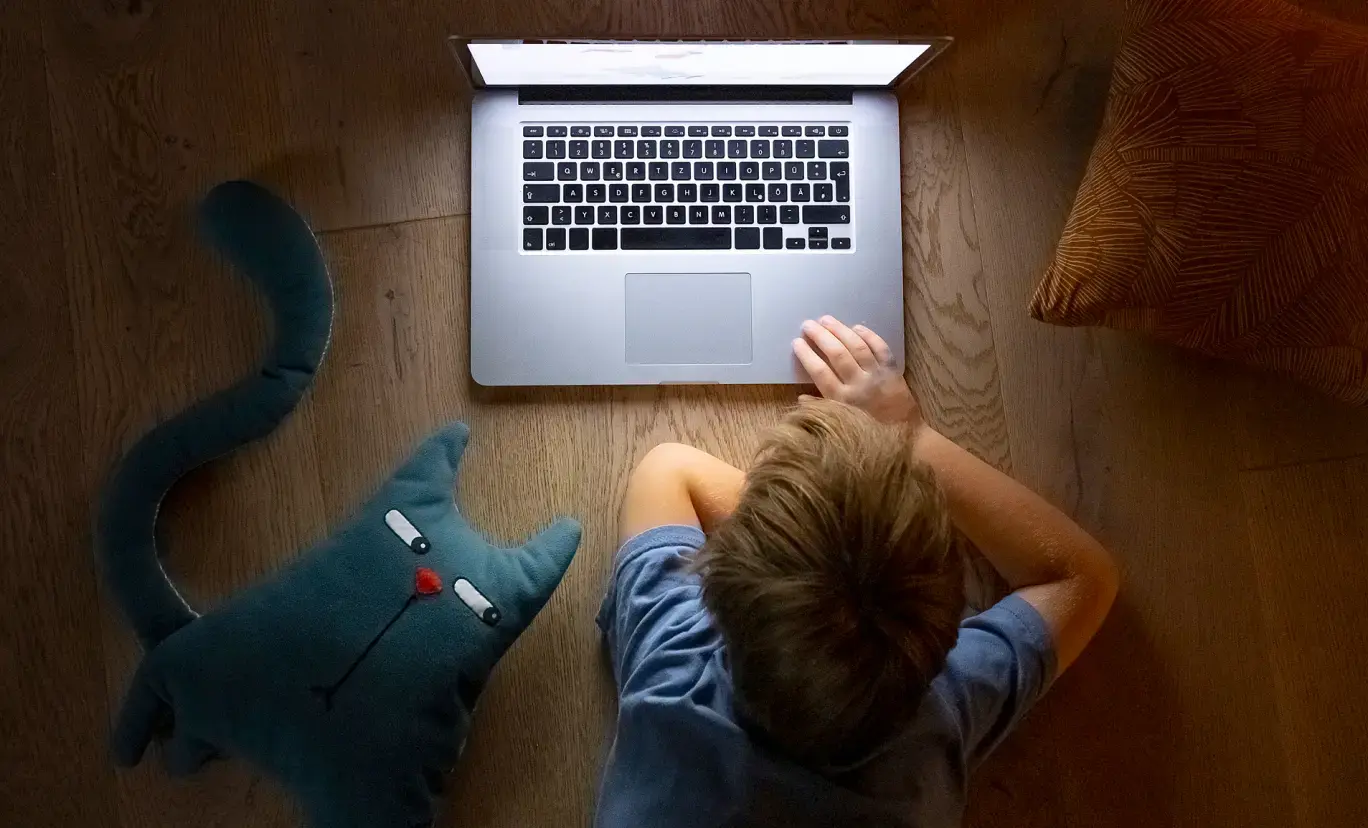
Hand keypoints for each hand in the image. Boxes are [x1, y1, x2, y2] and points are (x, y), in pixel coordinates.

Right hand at [792, 316, 922, 427]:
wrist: (906, 437)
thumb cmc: (869, 433)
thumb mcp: (842, 425)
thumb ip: (821, 410)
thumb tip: (802, 397)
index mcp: (842, 400)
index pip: (820, 372)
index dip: (807, 355)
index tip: (797, 342)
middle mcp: (859, 384)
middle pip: (837, 354)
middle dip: (820, 336)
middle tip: (808, 324)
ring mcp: (877, 375)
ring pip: (857, 347)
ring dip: (840, 330)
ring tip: (826, 319)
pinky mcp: (892, 371)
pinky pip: (880, 348)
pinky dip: (869, 335)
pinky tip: (856, 327)